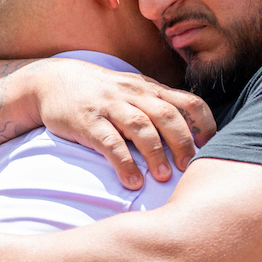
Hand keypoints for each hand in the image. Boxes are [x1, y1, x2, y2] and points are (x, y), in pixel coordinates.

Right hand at [32, 58, 215, 189]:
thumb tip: (193, 136)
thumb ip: (160, 107)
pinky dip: (124, 162)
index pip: (188, 101)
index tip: (210, 147)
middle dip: (182, 141)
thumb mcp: (134, 92)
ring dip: (155, 153)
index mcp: (151, 90)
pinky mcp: (87, 120)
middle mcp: (134, 94)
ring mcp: (110, 106)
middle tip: (189, 167)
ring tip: (163, 177)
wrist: (51, 81)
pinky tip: (132, 181)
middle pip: (167, 115)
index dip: (204, 124)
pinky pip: (109, 142)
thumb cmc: (103, 93)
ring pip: (140, 126)